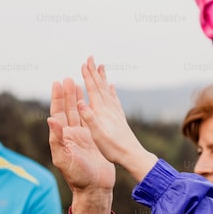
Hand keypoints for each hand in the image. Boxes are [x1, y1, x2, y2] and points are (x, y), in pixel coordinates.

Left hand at [48, 79, 115, 213]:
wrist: (95, 188)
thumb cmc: (78, 177)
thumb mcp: (64, 159)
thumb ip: (57, 139)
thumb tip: (50, 119)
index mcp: (62, 138)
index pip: (57, 114)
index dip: (57, 98)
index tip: (57, 83)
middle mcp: (71, 136)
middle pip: (67, 110)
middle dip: (67, 94)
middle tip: (68, 78)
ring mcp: (83, 137)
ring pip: (79, 114)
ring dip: (77, 99)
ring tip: (78, 84)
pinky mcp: (94, 141)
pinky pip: (91, 121)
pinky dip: (90, 110)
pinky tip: (91, 102)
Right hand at [77, 57, 158, 182]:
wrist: (132, 155)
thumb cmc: (113, 148)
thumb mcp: (97, 135)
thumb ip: (89, 118)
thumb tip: (80, 101)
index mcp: (101, 111)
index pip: (93, 89)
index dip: (88, 76)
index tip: (84, 63)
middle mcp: (109, 109)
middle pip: (100, 86)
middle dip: (94, 72)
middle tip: (91, 57)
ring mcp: (116, 112)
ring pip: (107, 90)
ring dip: (103, 78)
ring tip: (101, 67)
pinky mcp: (120, 118)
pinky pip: (114, 100)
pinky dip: (112, 91)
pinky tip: (112, 88)